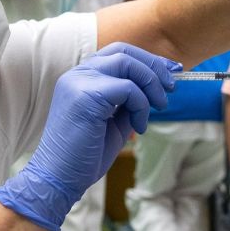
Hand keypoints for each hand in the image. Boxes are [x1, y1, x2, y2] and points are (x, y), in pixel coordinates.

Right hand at [0, 43, 178, 230]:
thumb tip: (157, 89)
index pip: (118, 53)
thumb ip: (130, 103)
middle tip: (170, 88)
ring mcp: (79, 82)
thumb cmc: (85, 155)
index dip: (147, 60)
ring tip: (160, 106)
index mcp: (81, 77)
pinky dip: (141, 105)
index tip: (171, 71)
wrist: (59, 179)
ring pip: (127, 63)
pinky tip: (139, 126)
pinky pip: (127, 88)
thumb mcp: (115, 123)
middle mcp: (77, 73)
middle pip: (124, 51)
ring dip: (151, 83)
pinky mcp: (85, 96)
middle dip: (154, 66)